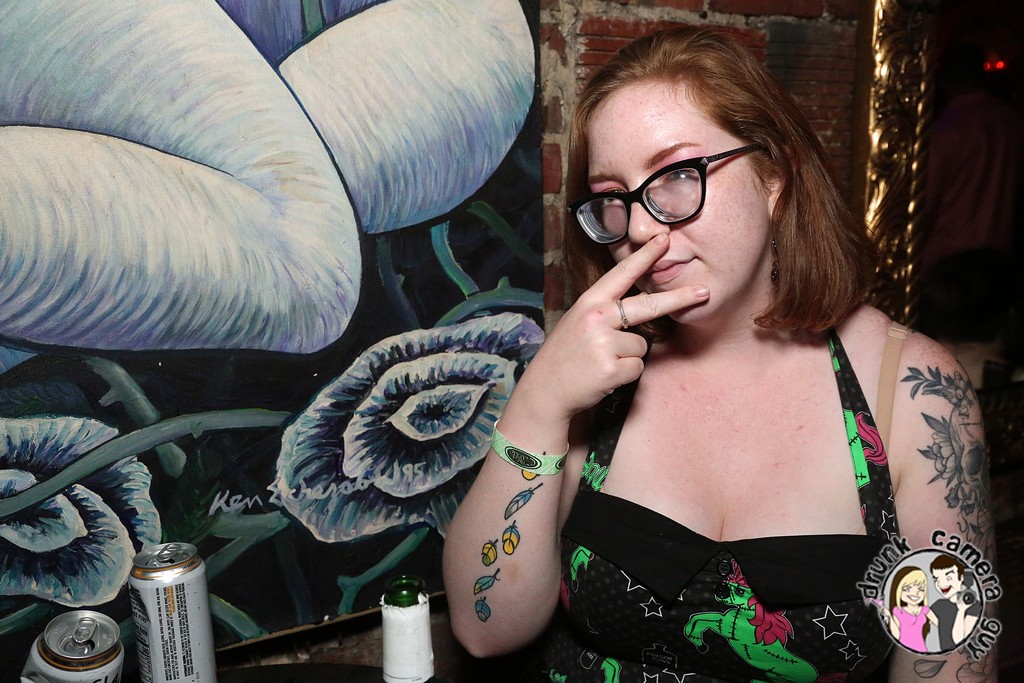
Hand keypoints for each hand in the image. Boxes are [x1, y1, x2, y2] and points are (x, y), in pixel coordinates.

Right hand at [520, 234, 708, 419]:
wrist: (545, 389)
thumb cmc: (565, 355)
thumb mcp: (578, 321)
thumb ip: (606, 311)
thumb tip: (642, 304)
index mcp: (589, 302)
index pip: (621, 273)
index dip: (644, 256)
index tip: (664, 239)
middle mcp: (597, 318)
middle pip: (648, 305)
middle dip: (679, 298)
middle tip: (704, 292)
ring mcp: (604, 343)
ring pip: (642, 345)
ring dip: (629, 356)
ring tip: (603, 361)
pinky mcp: (611, 369)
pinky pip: (637, 367)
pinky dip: (626, 374)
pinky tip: (605, 375)